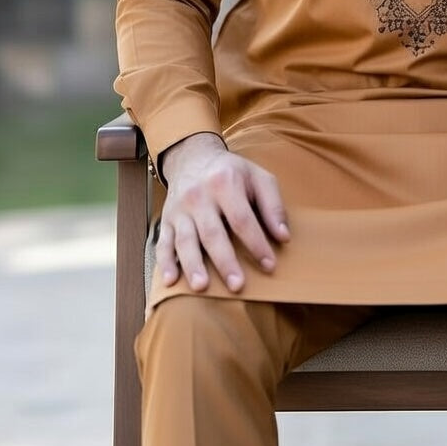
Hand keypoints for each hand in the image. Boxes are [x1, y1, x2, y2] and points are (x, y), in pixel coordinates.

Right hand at [157, 132, 289, 292]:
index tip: (269, 265)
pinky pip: (163, 243)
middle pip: (213, 233)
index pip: (242, 219)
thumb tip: (283, 236)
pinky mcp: (166, 221)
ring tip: (202, 287)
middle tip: (237, 285)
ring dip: (193, 265)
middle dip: (225, 261)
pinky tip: (170, 281)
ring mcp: (180, 210)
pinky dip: (165, 263)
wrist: (193, 158)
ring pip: (186, 241)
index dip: (256, 243)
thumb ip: (273, 205)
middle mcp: (199, 196)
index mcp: (225, 183)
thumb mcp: (258, 177)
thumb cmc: (231, 173)